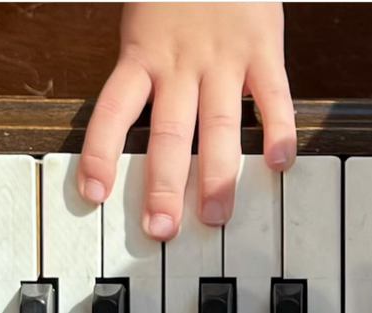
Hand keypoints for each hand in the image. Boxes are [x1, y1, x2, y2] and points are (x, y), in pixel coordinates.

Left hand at [80, 2, 293, 241]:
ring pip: (220, 126)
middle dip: (165, 186)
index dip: (101, 153)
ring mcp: (224, 59)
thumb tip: (126, 124)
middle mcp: (181, 64)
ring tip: (215, 216)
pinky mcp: (263, 50)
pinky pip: (273, 96)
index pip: (114, 111)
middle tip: (161, 229)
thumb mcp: (145, 24)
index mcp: (143, 55)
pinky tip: (278, 163)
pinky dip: (278, 129)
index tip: (93, 194)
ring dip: (219, 176)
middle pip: (170, 133)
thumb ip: (141, 70)